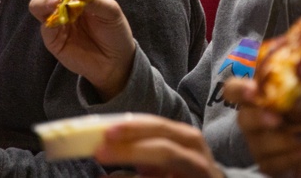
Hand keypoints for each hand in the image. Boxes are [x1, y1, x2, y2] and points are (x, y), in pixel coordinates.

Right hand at [28, 0, 136, 99]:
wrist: (115, 61)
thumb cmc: (115, 32)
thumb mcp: (111, 12)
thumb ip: (96, 0)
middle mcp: (64, 3)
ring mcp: (56, 19)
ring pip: (37, 3)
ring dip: (44, 0)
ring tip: (57, 3)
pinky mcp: (52, 38)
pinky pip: (44, 25)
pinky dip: (49, 20)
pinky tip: (60, 21)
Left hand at [94, 113, 223, 177]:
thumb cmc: (183, 168)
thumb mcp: (167, 152)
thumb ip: (142, 146)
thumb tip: (104, 146)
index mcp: (186, 137)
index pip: (158, 127)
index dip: (133, 128)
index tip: (107, 131)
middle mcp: (195, 156)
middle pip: (164, 151)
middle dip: (131, 151)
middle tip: (100, 152)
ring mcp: (199, 174)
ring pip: (165, 163)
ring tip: (104, 177)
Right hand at [224, 79, 300, 177]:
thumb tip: (285, 91)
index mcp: (267, 96)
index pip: (237, 89)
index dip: (239, 89)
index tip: (254, 91)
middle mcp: (260, 120)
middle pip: (243, 119)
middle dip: (260, 119)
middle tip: (278, 119)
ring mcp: (265, 146)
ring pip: (260, 145)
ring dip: (287, 140)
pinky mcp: (275, 168)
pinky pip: (272, 165)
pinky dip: (293, 156)